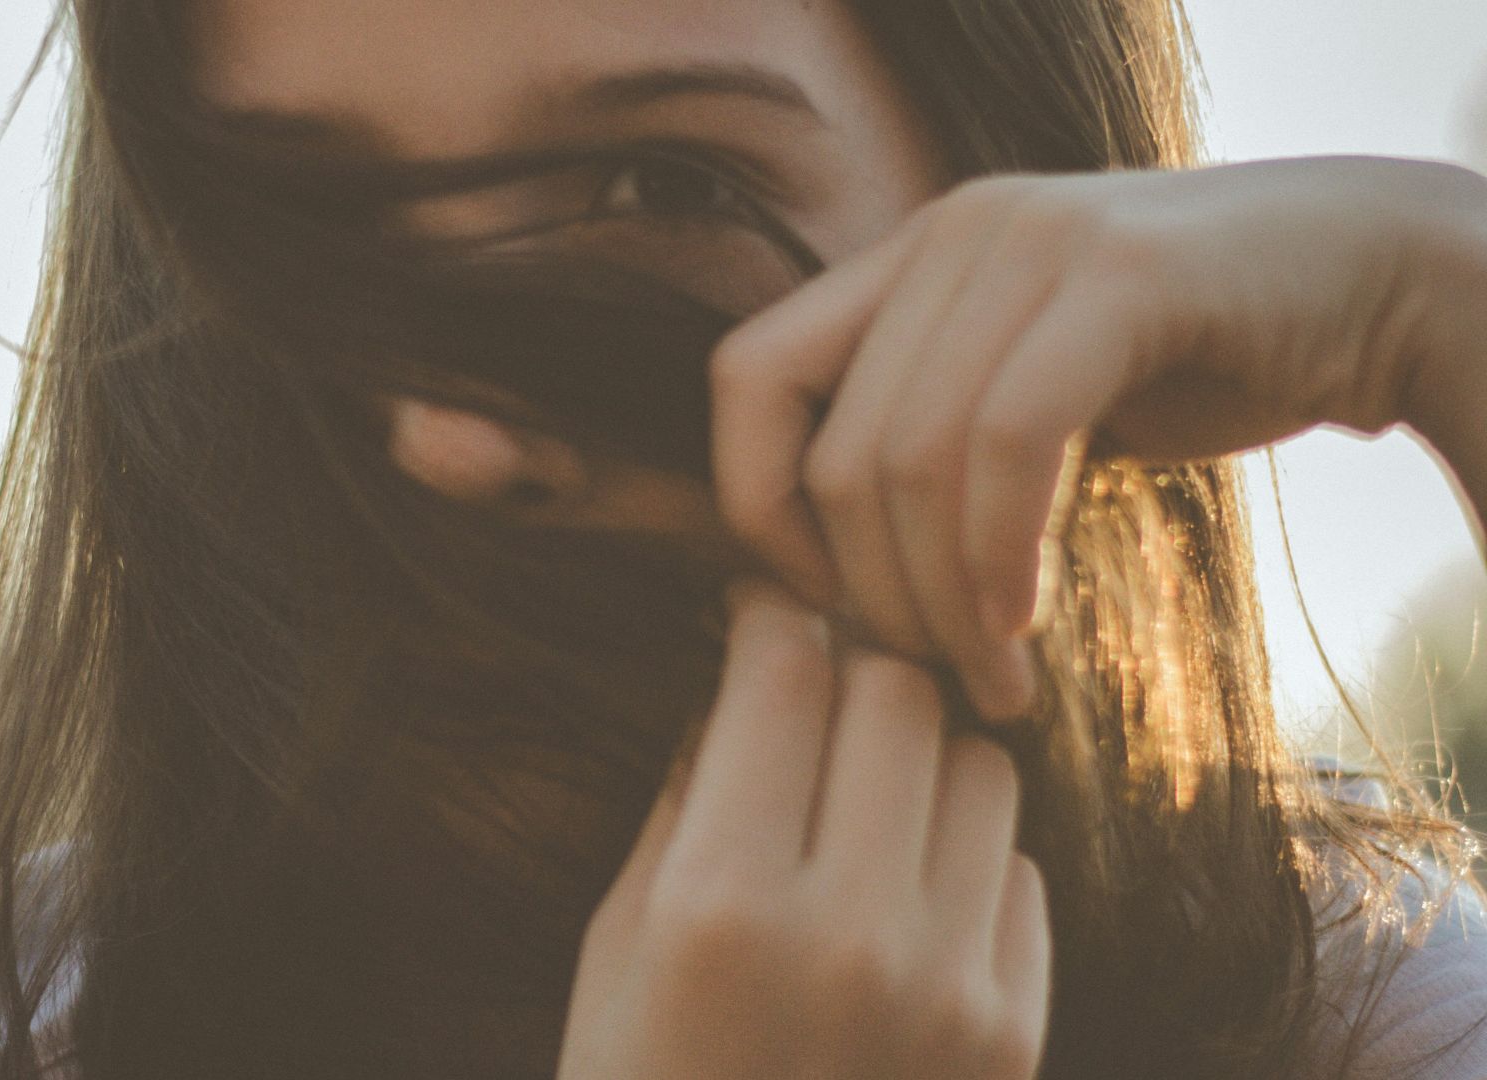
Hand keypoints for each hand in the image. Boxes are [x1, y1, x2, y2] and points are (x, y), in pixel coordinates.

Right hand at [556, 581, 1050, 1079]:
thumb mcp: (618, 946)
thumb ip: (683, 801)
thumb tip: (740, 685)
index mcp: (720, 902)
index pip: (781, 678)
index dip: (768, 616)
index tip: (758, 610)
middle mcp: (849, 930)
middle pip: (895, 697)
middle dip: (849, 669)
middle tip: (812, 689)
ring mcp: (948, 986)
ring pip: (977, 768)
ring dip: (916, 756)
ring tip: (861, 795)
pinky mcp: (1010, 1032)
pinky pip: (1017, 870)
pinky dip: (963, 855)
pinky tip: (902, 897)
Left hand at [708, 154, 1486, 720]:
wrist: (1376, 288)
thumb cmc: (1194, 366)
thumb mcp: (1029, 397)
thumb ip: (932, 441)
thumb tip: (827, 577)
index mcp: (907, 259)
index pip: (747, 378)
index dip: (757, 505)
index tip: (827, 605)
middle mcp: (951, 233)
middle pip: (841, 454)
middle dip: (876, 600)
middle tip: (939, 684)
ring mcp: (1030, 238)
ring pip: (915, 459)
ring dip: (945, 605)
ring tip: (998, 685)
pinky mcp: (1117, 273)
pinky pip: (1010, 439)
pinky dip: (1000, 552)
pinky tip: (1027, 622)